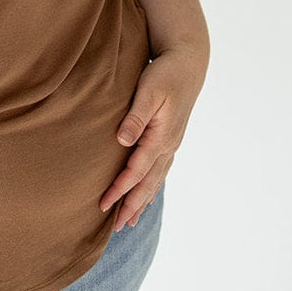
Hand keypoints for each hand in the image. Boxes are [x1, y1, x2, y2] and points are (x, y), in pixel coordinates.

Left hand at [99, 47, 207, 230]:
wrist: (188, 63)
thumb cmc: (165, 73)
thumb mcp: (149, 90)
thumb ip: (136, 116)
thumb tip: (123, 140)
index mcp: (161, 136)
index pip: (136, 170)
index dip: (120, 189)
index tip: (103, 205)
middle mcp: (168, 145)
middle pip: (147, 183)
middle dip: (131, 205)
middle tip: (116, 227)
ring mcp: (171, 143)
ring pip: (155, 180)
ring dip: (142, 200)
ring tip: (130, 220)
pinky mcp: (170, 138)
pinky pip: (159, 169)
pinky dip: (151, 186)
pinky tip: (146, 194)